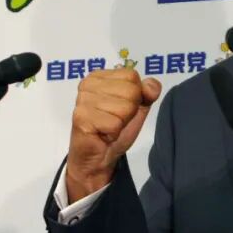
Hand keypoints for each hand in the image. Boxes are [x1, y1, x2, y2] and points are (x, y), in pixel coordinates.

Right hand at [66, 69, 161, 201]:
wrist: (98, 157)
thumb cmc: (115, 129)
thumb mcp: (138, 107)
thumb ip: (148, 92)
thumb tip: (151, 86)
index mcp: (99, 76)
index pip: (132, 75)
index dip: (135, 95)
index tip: (121, 107)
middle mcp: (87, 84)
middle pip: (131, 90)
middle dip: (129, 110)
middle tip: (115, 119)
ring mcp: (82, 101)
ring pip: (124, 107)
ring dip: (121, 122)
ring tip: (108, 126)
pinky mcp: (81, 118)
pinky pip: (115, 123)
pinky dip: (114, 132)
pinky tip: (103, 134)